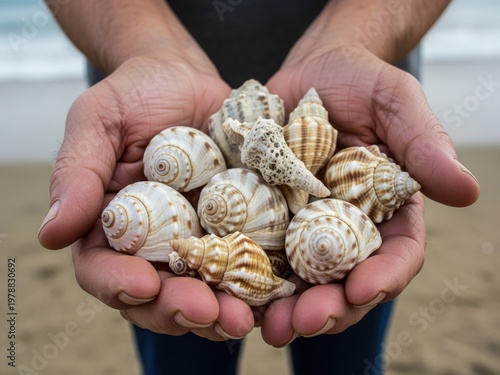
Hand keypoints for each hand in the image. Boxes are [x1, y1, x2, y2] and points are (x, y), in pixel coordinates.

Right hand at [38, 56, 254, 339]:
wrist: (184, 77)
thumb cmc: (135, 94)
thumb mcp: (97, 121)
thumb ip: (77, 173)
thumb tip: (51, 234)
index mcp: (110, 223)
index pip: (102, 268)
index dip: (118, 285)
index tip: (143, 285)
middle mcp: (151, 240)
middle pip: (156, 293)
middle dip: (179, 309)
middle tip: (208, 314)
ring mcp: (194, 237)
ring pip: (202, 288)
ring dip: (221, 310)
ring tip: (243, 318)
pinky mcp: (232, 226)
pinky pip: (242, 261)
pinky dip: (254, 282)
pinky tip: (271, 292)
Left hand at [261, 46, 479, 345]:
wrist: (309, 72)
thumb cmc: (358, 82)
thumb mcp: (394, 101)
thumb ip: (424, 143)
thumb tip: (466, 190)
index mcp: (386, 208)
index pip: (395, 254)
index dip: (384, 277)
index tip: (363, 290)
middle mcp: (346, 226)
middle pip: (343, 280)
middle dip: (328, 308)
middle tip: (303, 323)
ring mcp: (303, 224)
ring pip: (298, 278)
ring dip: (284, 308)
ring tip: (267, 326)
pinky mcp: (265, 215)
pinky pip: (256, 251)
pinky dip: (247, 276)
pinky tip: (232, 291)